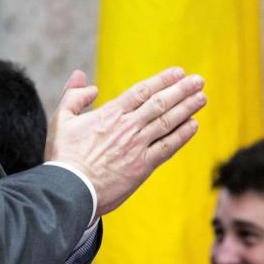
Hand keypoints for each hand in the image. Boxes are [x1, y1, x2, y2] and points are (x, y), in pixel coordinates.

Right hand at [45, 67, 206, 216]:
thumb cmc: (63, 157)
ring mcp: (137, 146)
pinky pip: (167, 147)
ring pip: (168, 122)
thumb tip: (85, 81)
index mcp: (110, 113)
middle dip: (181, 90)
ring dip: (187, 108)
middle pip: (160, 103)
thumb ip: (74, 97)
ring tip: (201, 97)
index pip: (142, 91)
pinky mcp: (143, 166)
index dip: (162, 80)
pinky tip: (193, 125)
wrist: (70, 190)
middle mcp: (128, 126)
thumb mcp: (62, 120)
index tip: (178, 72)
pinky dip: (182, 135)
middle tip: (198, 81)